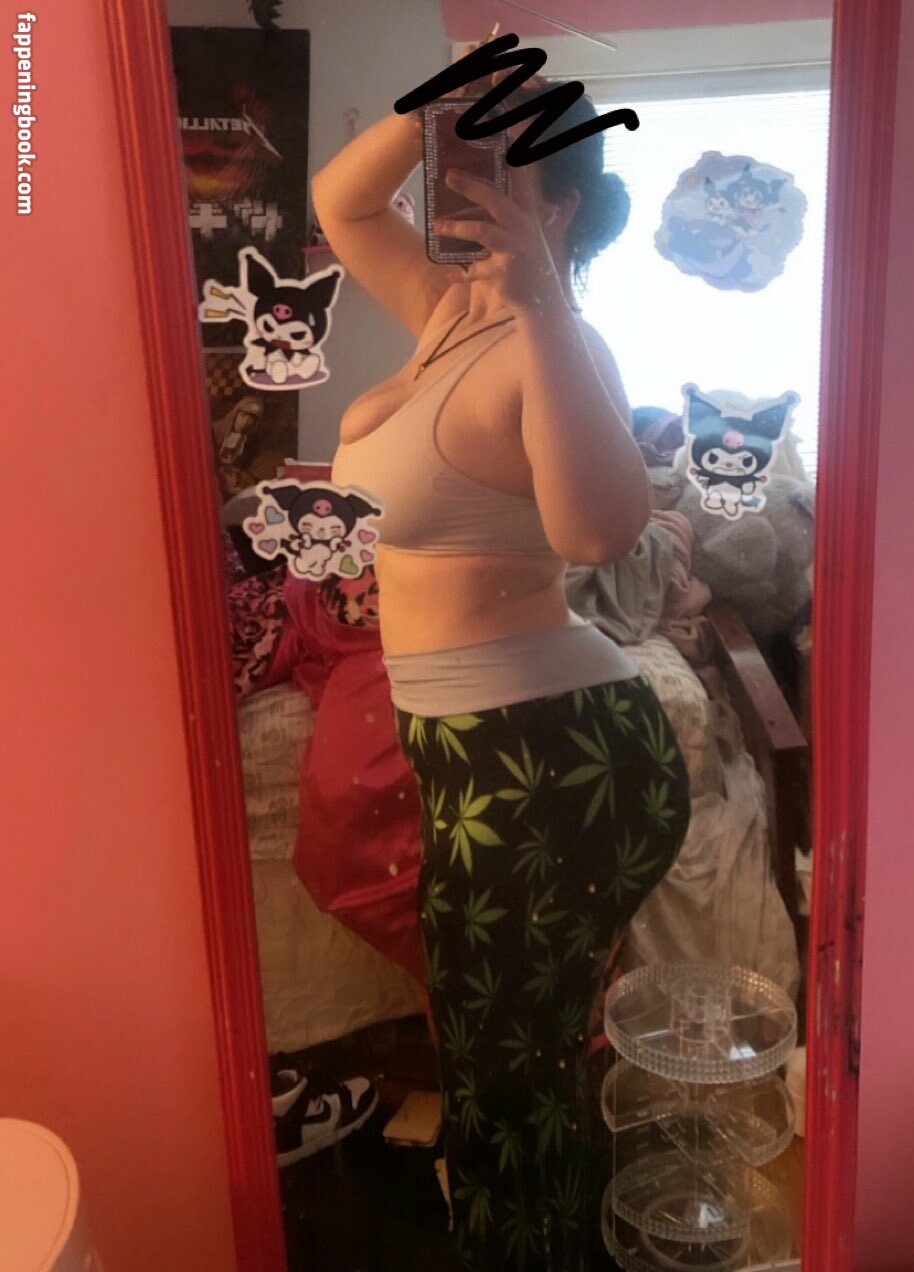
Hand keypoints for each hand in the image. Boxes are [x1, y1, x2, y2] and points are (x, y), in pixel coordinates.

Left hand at [434, 165, 565, 313]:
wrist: (543, 301)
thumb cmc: (535, 263)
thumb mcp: (540, 233)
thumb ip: (543, 211)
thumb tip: (570, 192)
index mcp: (527, 214)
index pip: (522, 180)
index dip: (515, 157)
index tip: (508, 129)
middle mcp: (521, 228)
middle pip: (495, 200)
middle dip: (471, 187)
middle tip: (448, 176)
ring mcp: (512, 250)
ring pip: (481, 232)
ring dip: (457, 227)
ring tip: (437, 226)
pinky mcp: (503, 272)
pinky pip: (475, 270)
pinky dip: (461, 274)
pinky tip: (449, 274)